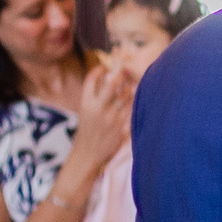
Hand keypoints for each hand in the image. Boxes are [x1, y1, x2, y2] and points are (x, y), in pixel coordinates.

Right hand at [63, 59, 133, 185]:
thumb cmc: (87, 131)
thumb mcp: (85, 113)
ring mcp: (110, 117)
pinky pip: (132, 108)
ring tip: (130, 87)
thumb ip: (94, 99)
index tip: (104, 68)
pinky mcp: (121, 126)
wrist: (87, 153)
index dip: (98, 71)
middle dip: (119, 75)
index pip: (91, 81)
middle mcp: (97, 108)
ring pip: (125, 95)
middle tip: (123, 72)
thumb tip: (107, 82)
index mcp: (85, 103)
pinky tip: (136, 99)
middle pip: (111, 84)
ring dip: (129, 88)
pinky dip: (134, 102)